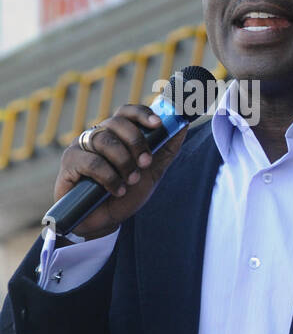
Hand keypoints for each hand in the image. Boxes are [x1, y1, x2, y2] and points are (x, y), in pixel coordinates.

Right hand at [53, 105, 189, 240]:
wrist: (105, 221)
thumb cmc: (126, 193)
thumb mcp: (152, 172)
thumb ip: (166, 150)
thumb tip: (182, 126)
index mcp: (117, 134)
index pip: (126, 112)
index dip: (141, 113)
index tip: (157, 124)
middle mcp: (98, 136)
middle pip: (116, 122)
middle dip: (136, 142)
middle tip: (146, 162)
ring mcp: (81, 147)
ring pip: (104, 140)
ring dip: (124, 162)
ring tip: (131, 180)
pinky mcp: (69, 163)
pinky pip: (91, 161)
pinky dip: (109, 177)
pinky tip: (117, 190)